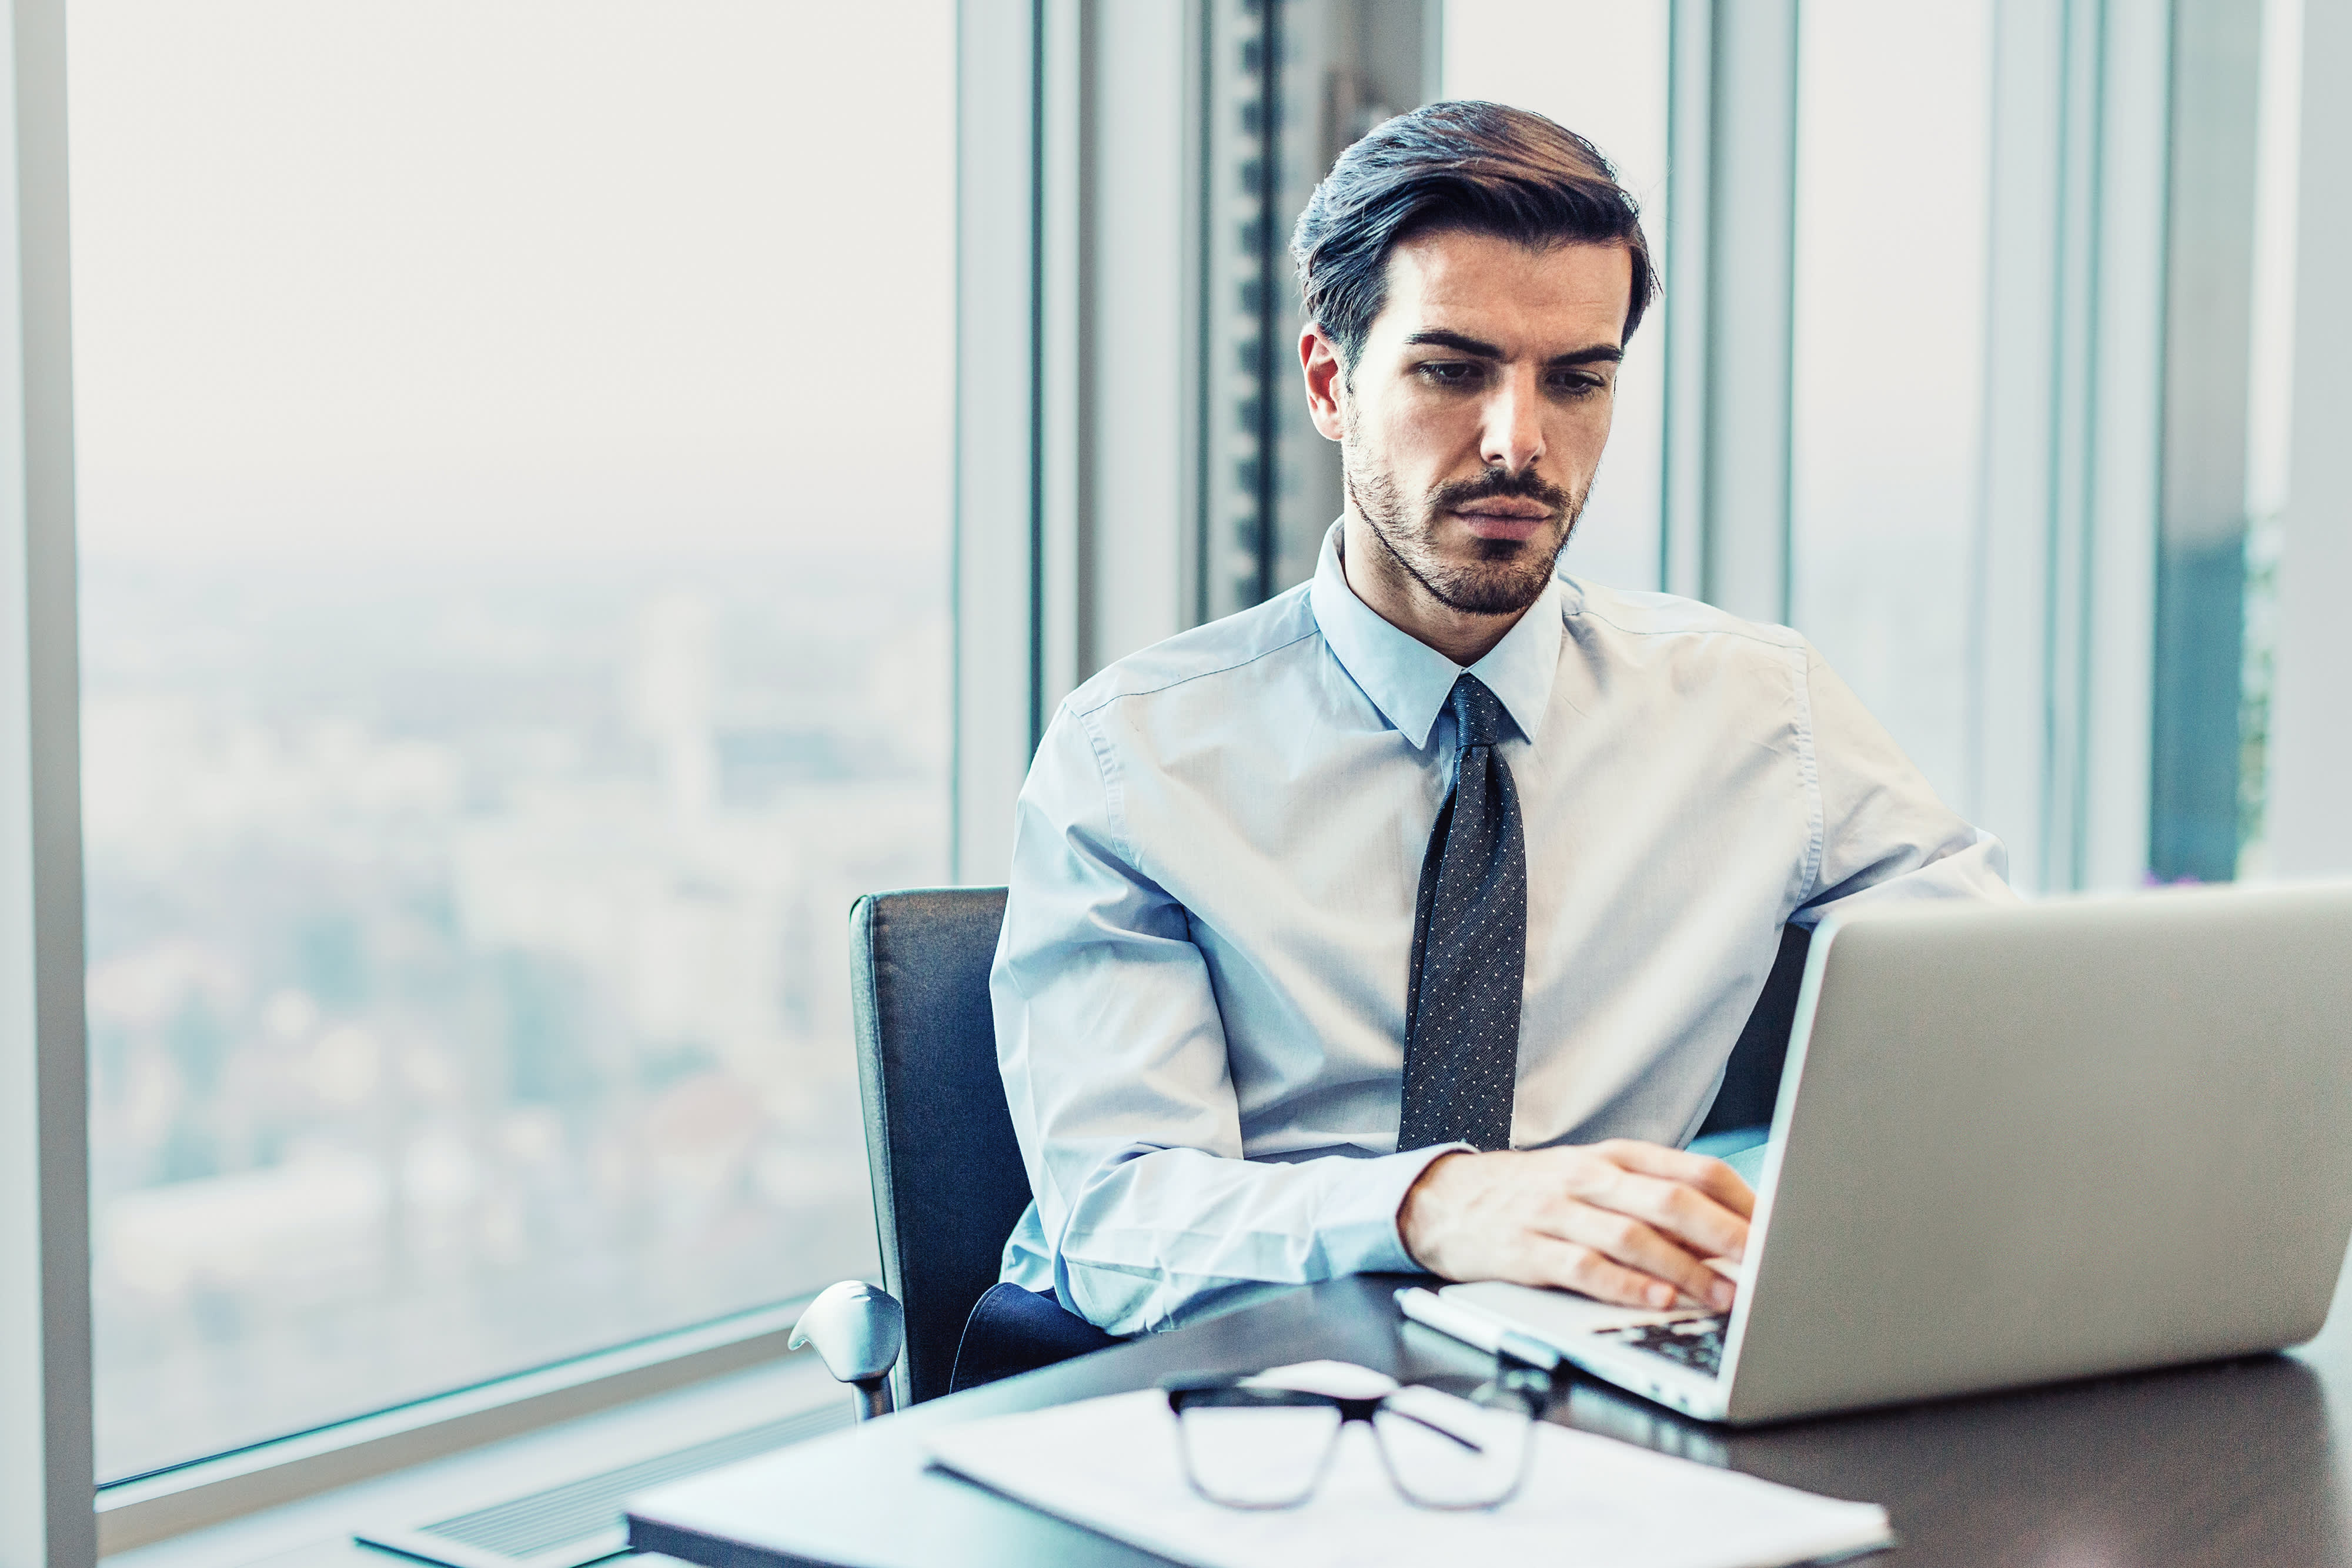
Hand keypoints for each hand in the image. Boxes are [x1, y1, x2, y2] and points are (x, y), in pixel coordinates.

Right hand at [1396, 1140, 1753, 1311]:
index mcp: (1616, 1157)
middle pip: (1670, 1200)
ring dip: (1684, 1268)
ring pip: (1631, 1235)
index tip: (1781, 1233)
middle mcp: (1589, 1178)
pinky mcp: (1527, 1249)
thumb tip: (1730, 1236)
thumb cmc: (1538, 1195)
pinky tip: (1655, 1301)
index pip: (1693, 1170)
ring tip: (1722, 1296)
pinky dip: (1623, 1285)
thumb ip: (1654, 1201)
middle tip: (1766, 1265)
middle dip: (1725, 1235)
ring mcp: (1556, 1212)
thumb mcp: (1596, 1182)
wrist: (1446, 1200)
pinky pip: (1582, 1267)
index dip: (1742, 1202)